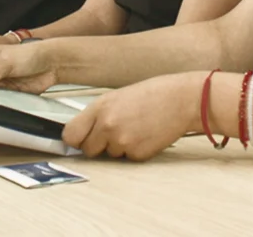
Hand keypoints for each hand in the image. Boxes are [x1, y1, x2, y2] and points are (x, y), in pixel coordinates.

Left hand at [62, 72, 204, 160]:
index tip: (79, 138)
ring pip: (108, 154)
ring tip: (134, 127)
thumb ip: (99, 114)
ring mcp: (122, 142)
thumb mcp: (118, 97)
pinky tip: (144, 134)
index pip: (71, 134)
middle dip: (96, 145)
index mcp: (100, 106)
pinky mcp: (137, 154)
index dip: (75, 138)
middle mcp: (107, 125)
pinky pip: (127, 158)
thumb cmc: (153, 94)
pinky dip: (133, 150)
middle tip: (112, 132)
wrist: (181, 99)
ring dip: (117, 147)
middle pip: (87, 149)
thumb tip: (84, 131)